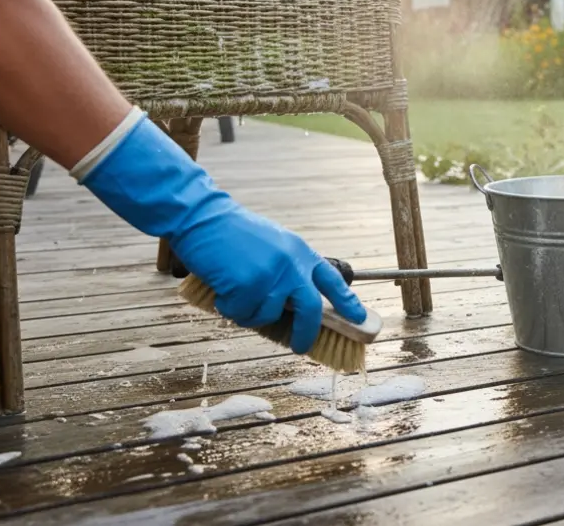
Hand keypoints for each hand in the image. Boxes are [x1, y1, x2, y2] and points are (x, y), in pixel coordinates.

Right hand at [78, 109, 368, 353]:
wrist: (202, 216)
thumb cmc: (233, 233)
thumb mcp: (273, 244)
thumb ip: (288, 269)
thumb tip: (294, 305)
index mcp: (301, 252)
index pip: (332, 281)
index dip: (348, 302)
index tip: (360, 319)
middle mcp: (292, 264)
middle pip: (311, 310)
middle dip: (308, 333)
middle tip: (302, 347)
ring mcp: (271, 275)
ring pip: (268, 316)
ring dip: (250, 314)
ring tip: (235, 294)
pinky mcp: (248, 285)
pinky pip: (242, 313)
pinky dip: (229, 309)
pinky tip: (222, 290)